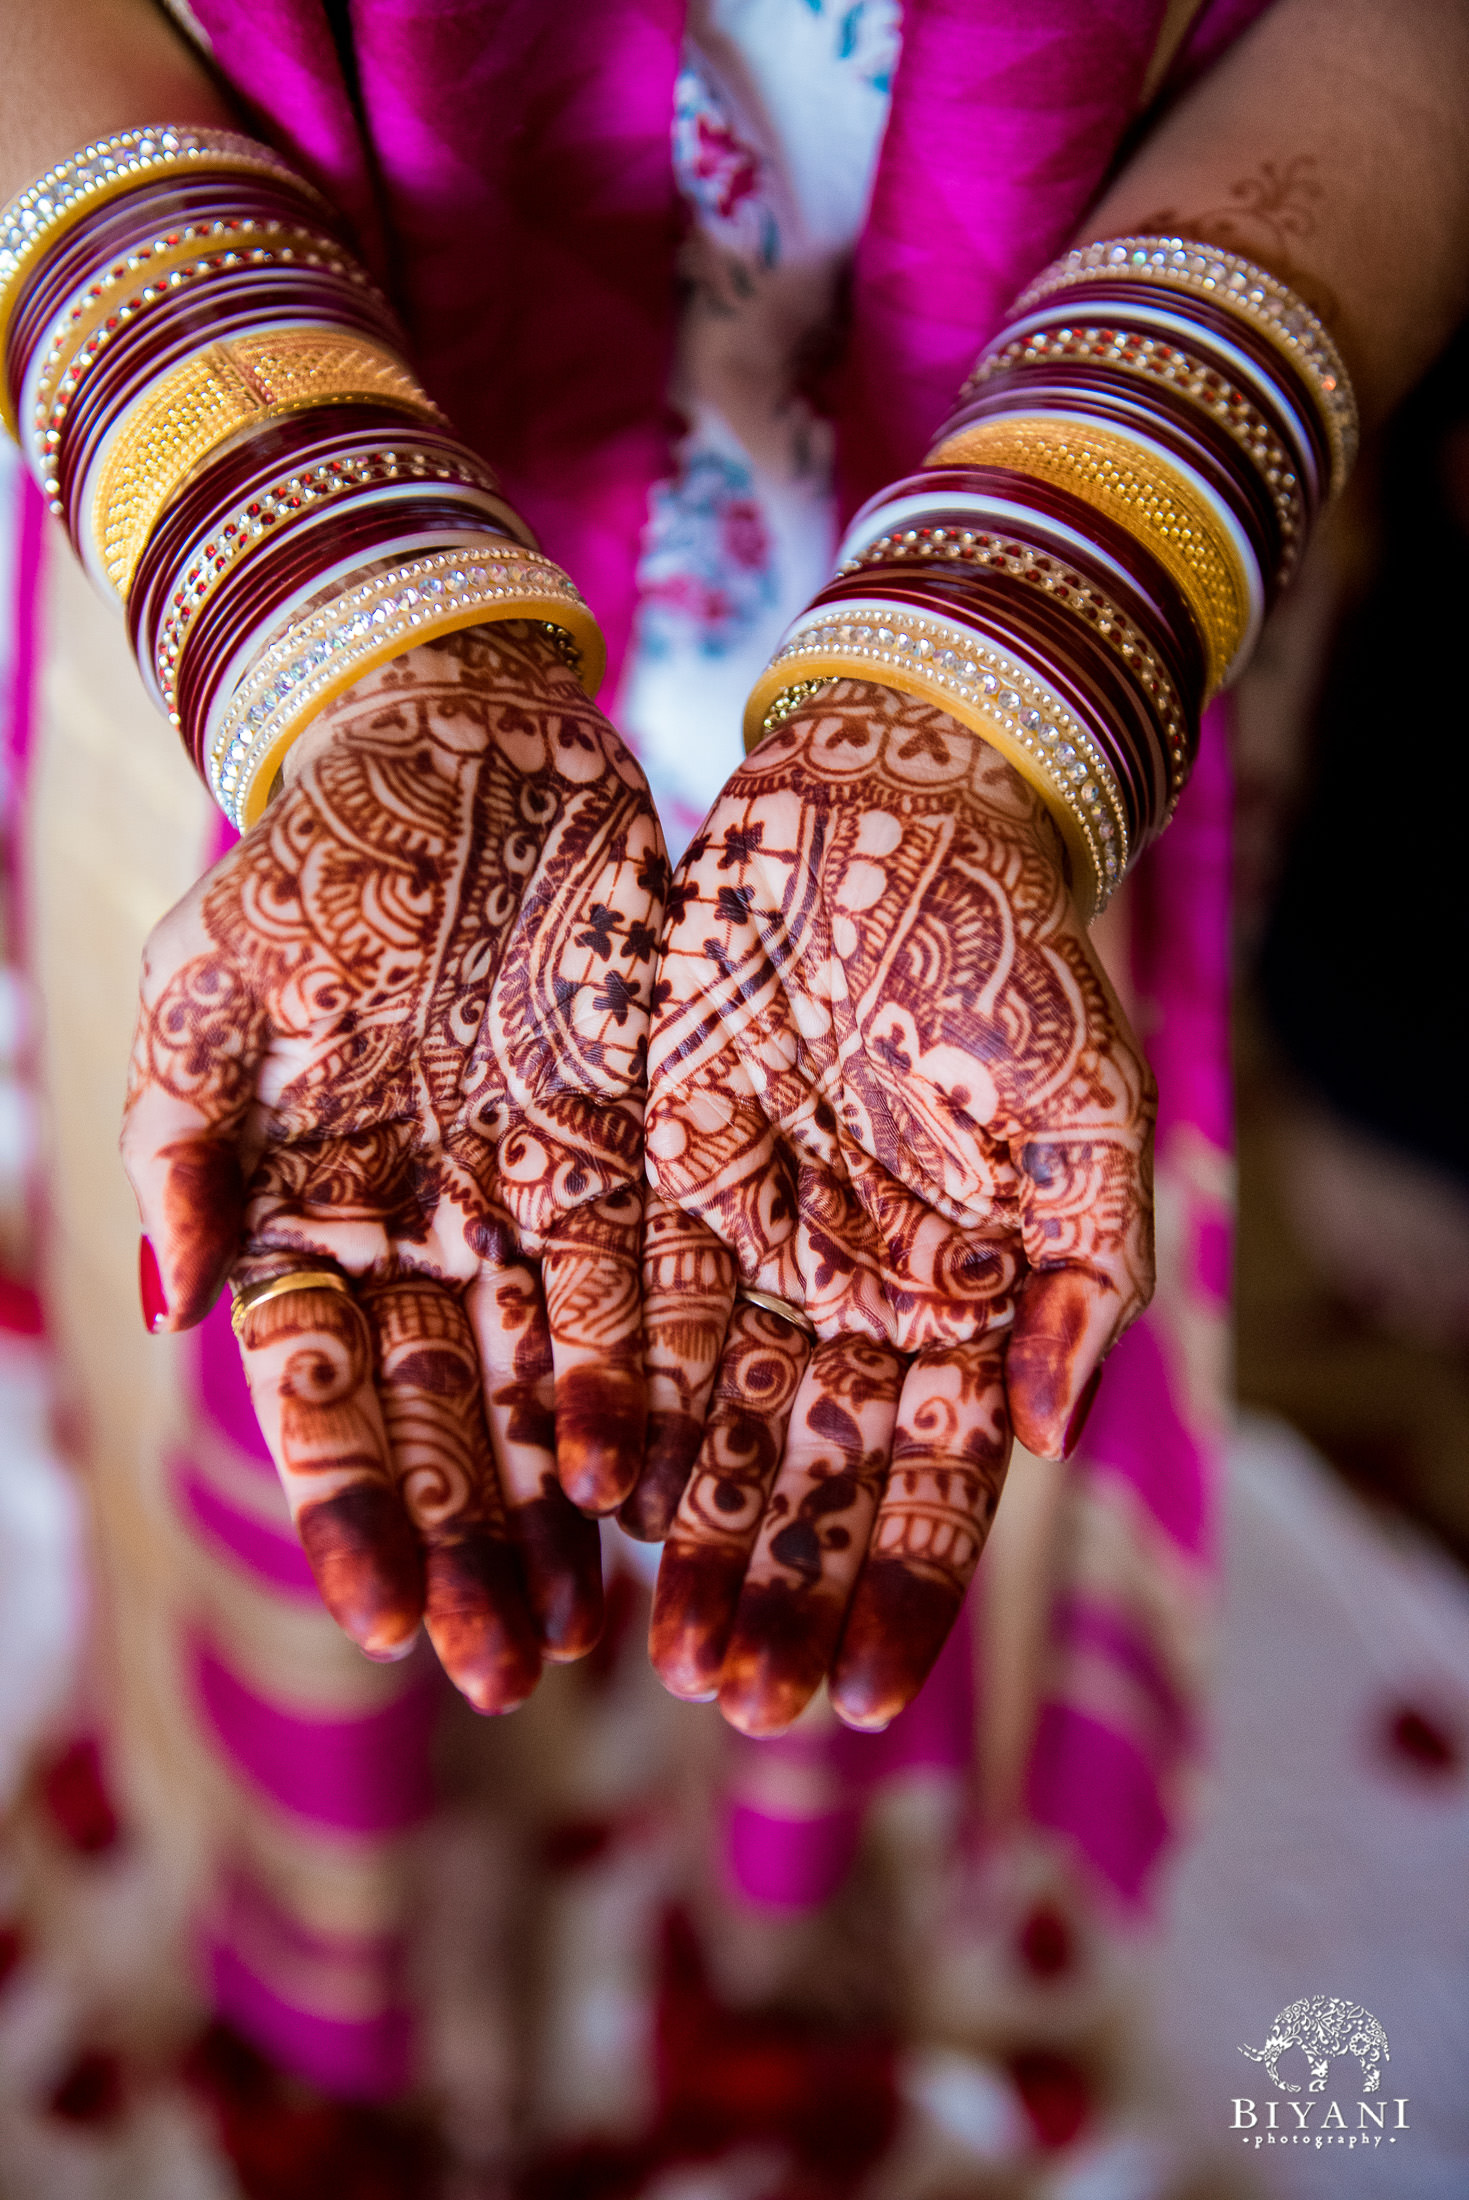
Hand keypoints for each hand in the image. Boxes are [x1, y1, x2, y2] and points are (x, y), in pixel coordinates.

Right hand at [122, 624, 664, 1712]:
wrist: (468, 742)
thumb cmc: (324, 847)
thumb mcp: (222, 970)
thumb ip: (183, 1132)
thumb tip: (165, 1299)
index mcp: (308, 1205)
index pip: (320, 1390)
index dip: (350, 1504)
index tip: (382, 1617)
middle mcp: (418, 1232)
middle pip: (443, 1420)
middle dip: (470, 1547)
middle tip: (504, 1674)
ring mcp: (524, 1205)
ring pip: (545, 1389)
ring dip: (559, 1513)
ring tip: (589, 1633)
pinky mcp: (627, 1159)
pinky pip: (644, 1296)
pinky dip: (648, 1394)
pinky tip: (662, 1495)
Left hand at [634, 679, 1154, 1734]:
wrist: (884, 814)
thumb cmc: (1007, 951)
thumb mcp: (1084, 1108)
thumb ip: (1080, 1273)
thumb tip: (1040, 1435)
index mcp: (957, 1297)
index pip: (932, 1479)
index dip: (900, 1589)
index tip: (860, 1696)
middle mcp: (846, 1295)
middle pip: (808, 1478)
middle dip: (777, 1590)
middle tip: (736, 1701)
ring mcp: (748, 1247)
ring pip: (712, 1422)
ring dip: (690, 1536)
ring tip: (660, 1650)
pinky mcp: (652, 1183)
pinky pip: (629, 1315)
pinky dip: (609, 1402)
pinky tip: (583, 1495)